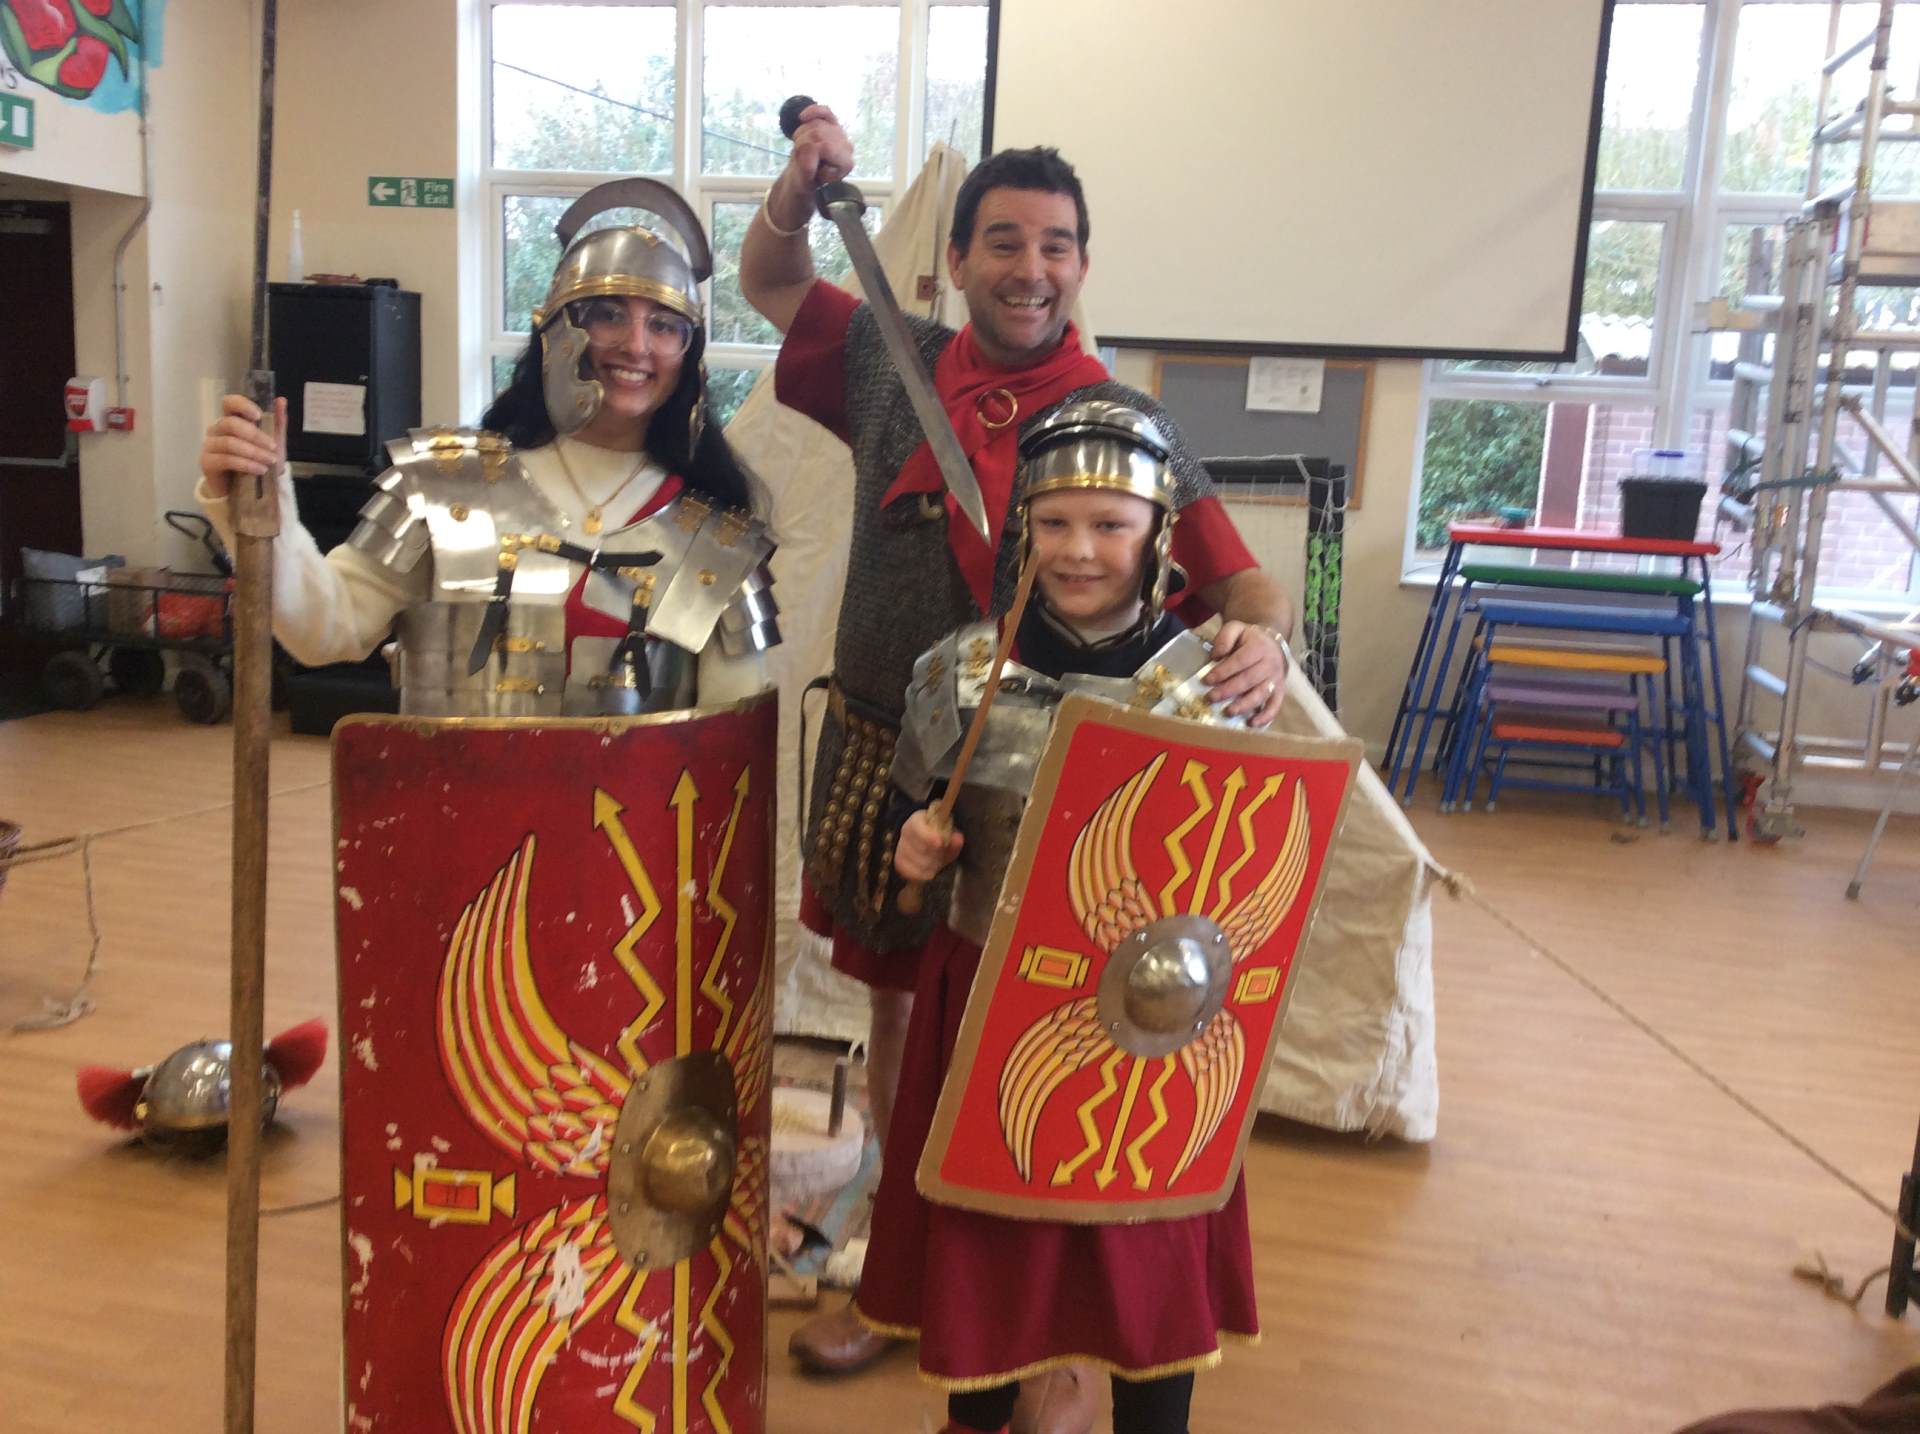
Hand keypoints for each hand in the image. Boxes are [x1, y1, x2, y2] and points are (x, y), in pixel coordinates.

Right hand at [199, 394, 286, 498]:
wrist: (248, 490)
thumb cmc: (258, 461)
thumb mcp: (272, 443)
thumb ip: (276, 423)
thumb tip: (281, 400)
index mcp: (231, 419)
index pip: (229, 403)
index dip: (242, 405)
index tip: (258, 416)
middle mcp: (217, 429)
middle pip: (231, 423)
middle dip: (255, 436)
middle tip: (273, 447)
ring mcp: (210, 445)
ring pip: (230, 443)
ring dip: (254, 452)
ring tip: (269, 461)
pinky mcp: (207, 462)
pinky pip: (226, 459)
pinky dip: (246, 464)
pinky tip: (259, 469)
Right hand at [770, 103, 853, 227]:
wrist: (804, 180)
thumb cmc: (806, 183)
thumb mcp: (804, 181)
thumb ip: (807, 167)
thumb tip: (809, 148)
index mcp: (846, 163)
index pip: (824, 146)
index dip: (808, 154)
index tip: (806, 168)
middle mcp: (847, 147)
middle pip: (818, 133)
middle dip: (803, 144)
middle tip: (800, 159)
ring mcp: (840, 134)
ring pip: (815, 124)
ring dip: (801, 135)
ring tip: (802, 150)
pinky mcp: (832, 124)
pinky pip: (824, 112)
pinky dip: (813, 112)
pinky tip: (803, 117)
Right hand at [895, 808, 962, 881]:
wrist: (923, 841)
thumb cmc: (938, 835)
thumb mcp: (948, 832)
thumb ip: (954, 836)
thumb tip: (958, 839)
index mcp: (916, 820)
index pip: (917, 828)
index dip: (928, 836)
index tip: (940, 843)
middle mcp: (905, 833)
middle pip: (919, 848)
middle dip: (935, 854)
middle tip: (943, 854)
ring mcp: (900, 848)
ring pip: (916, 862)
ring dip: (931, 865)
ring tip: (938, 862)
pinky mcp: (899, 863)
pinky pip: (910, 872)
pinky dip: (923, 874)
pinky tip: (930, 871)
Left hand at [1206, 622, 1288, 727]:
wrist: (1272, 642)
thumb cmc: (1249, 638)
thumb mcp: (1236, 628)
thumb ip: (1224, 638)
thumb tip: (1216, 655)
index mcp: (1259, 647)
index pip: (1239, 661)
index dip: (1222, 672)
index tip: (1206, 680)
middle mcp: (1270, 663)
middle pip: (1248, 680)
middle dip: (1228, 690)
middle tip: (1210, 698)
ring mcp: (1276, 679)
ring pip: (1261, 694)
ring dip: (1244, 705)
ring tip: (1228, 712)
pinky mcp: (1280, 691)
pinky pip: (1275, 705)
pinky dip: (1265, 717)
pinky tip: (1251, 724)